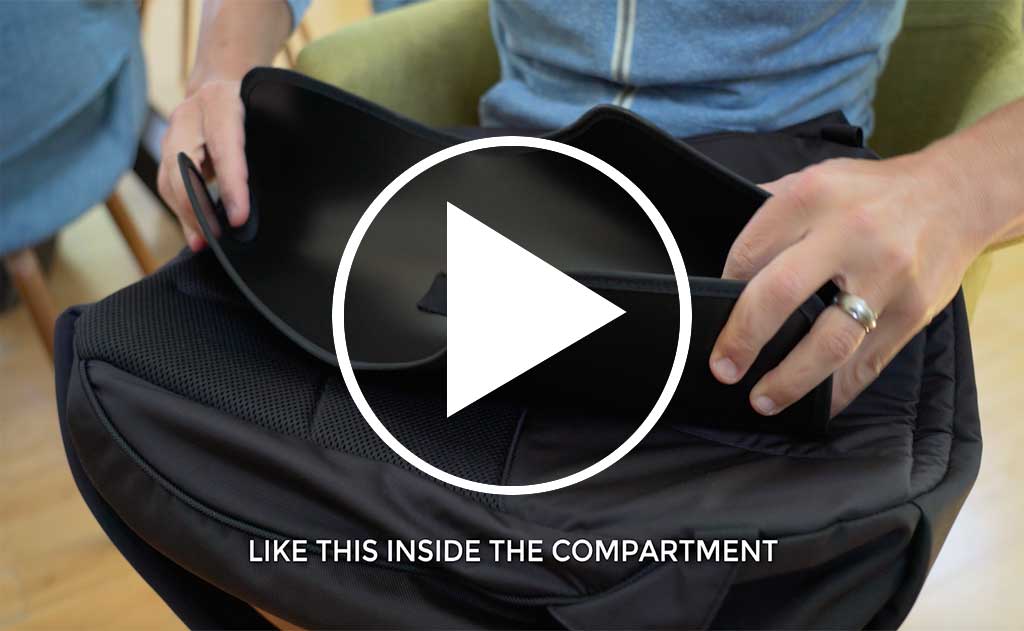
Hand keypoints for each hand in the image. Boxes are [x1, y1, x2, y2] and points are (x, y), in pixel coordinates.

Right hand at [157, 79, 248, 250]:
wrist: (221, 78)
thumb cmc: (251, 102)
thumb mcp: (263, 112)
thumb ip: (260, 145)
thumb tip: (264, 195)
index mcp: (220, 102)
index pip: (225, 149)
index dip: (231, 186)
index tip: (239, 218)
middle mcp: (189, 115)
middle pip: (183, 167)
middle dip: (197, 207)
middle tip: (215, 237)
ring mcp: (172, 131)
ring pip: (170, 179)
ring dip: (185, 214)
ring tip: (202, 241)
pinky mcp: (167, 148)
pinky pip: (168, 183)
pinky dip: (181, 209)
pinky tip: (195, 230)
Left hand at [709, 152, 985, 416]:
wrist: (956, 195)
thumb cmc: (872, 192)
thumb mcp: (817, 178)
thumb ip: (769, 207)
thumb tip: (722, 251)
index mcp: (814, 196)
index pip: (750, 251)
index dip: (725, 288)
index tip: (714, 310)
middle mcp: (851, 234)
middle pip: (781, 294)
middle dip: (743, 338)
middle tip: (723, 368)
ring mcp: (887, 276)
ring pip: (830, 341)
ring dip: (790, 380)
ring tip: (762, 399)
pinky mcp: (913, 310)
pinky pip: (868, 363)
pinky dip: (838, 391)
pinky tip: (815, 405)